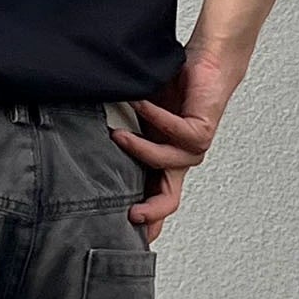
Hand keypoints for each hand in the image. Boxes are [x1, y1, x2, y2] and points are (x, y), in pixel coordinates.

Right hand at [109, 49, 234, 242]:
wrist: (206, 62)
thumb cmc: (175, 89)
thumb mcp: (140, 120)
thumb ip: (124, 136)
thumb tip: (92, 142)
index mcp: (165, 163)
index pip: (155, 200)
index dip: (144, 221)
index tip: (123, 235)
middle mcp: (180, 161)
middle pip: (168, 200)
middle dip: (151, 212)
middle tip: (130, 216)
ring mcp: (193, 149)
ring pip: (164, 163)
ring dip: (138, 150)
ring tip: (117, 134)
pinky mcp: (201, 132)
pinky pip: (174, 132)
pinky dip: (154, 119)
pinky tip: (140, 105)